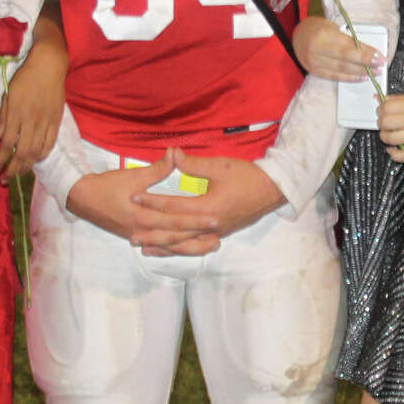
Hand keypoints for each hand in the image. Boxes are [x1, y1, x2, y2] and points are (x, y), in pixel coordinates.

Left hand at [0, 38, 66, 182]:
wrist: (49, 65)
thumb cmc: (24, 77)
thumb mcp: (8, 94)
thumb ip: (2, 117)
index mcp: (16, 113)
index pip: (7, 144)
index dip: (0, 161)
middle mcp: (31, 120)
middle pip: (22, 152)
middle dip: (12, 170)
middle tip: (5, 180)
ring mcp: (46, 121)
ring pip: (36, 151)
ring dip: (26, 166)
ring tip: (18, 174)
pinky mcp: (57, 120)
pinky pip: (50, 143)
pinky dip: (42, 155)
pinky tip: (35, 160)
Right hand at [66, 149, 219, 253]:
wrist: (82, 199)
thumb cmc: (107, 186)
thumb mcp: (133, 176)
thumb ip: (157, 168)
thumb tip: (174, 153)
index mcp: (143, 216)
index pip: (176, 221)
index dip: (196, 220)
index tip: (215, 218)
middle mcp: (143, 231)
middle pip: (176, 238)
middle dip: (198, 238)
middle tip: (220, 235)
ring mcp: (139, 236)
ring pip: (169, 246)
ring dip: (190, 247)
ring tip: (210, 246)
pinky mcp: (135, 236)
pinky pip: (159, 246)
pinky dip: (174, 248)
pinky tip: (185, 249)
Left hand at [130, 149, 284, 255]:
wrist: (273, 191)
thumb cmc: (247, 176)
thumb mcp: (220, 165)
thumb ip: (193, 164)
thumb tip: (171, 153)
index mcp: (208, 208)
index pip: (173, 207)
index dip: (153, 203)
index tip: (134, 198)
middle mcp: (210, 226)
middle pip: (175, 232)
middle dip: (152, 233)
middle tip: (131, 235)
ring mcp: (216, 233)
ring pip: (184, 244)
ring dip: (163, 246)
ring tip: (144, 248)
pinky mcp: (221, 234)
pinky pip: (196, 246)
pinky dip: (180, 249)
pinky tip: (170, 250)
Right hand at [292, 16, 384, 81]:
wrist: (296, 36)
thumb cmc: (318, 29)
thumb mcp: (332, 28)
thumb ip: (347, 40)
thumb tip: (368, 51)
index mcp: (323, 34)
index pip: (348, 45)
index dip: (365, 51)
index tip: (380, 55)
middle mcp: (317, 49)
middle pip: (345, 58)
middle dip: (365, 63)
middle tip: (381, 65)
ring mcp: (314, 62)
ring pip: (341, 69)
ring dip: (360, 72)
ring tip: (374, 72)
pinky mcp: (314, 71)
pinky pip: (334, 76)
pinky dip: (349, 77)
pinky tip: (361, 77)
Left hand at [377, 90, 403, 160]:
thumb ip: (402, 99)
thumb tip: (383, 100)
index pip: (388, 107)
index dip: (381, 107)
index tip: (382, 108)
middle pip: (387, 122)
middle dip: (380, 121)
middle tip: (383, 120)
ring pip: (393, 139)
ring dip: (384, 136)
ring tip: (387, 133)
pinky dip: (396, 155)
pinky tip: (391, 150)